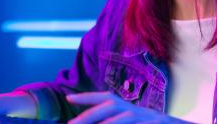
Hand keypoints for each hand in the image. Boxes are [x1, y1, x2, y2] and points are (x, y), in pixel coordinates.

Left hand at [67, 91, 184, 122]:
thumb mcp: (132, 120)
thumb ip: (116, 118)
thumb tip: (89, 120)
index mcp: (129, 108)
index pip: (106, 98)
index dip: (87, 97)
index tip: (68, 98)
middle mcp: (137, 110)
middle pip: (111, 105)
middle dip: (89, 114)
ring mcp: (147, 118)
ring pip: (124, 117)